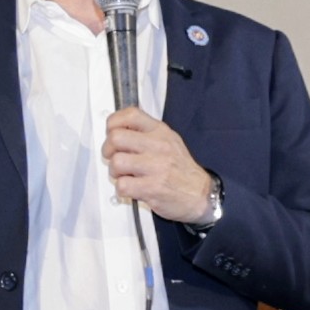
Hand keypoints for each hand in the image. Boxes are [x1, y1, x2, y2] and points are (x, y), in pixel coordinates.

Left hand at [98, 110, 219, 223]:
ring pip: (116, 162)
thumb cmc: (182, 170)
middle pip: (116, 138)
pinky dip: (121, 190)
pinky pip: (122, 186)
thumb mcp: (170, 141)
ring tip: (124, 175)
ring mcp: (155, 167)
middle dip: (108, 150)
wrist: (201, 194)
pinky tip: (131, 188)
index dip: (113, 123)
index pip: (130, 115)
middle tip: (114, 157)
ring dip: (114, 172)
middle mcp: (158, 146)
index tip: (111, 133)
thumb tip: (119, 129)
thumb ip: (146, 133)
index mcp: (161, 132)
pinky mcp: (152, 188)